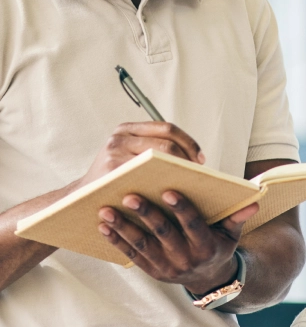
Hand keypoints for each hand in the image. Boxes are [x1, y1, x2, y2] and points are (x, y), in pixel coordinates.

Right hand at [76, 122, 204, 189]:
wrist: (83, 197)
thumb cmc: (116, 178)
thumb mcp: (129, 155)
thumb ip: (153, 149)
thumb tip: (197, 159)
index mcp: (127, 129)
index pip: (167, 129)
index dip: (189, 143)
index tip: (201, 160)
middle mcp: (119, 137)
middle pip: (166, 143)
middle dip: (187, 159)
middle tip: (199, 175)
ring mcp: (114, 153)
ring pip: (159, 157)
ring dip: (179, 170)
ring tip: (191, 182)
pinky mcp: (112, 170)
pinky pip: (147, 174)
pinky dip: (164, 181)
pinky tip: (173, 192)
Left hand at [98, 191, 257, 294]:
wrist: (208, 280)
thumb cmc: (219, 247)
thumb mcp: (232, 235)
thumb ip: (237, 218)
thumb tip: (253, 201)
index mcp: (206, 248)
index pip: (193, 226)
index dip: (182, 209)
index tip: (169, 190)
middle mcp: (186, 260)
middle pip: (163, 234)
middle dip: (146, 214)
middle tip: (129, 195)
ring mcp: (166, 268)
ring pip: (142, 245)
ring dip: (123, 227)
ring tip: (106, 210)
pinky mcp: (151, 271)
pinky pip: (131, 255)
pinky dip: (116, 241)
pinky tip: (103, 226)